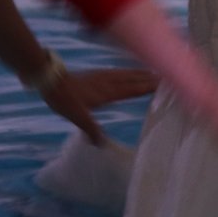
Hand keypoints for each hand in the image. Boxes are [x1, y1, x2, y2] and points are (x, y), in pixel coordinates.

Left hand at [41, 67, 159, 144]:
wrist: (50, 81)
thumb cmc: (64, 100)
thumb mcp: (78, 118)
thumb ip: (91, 130)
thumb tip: (101, 145)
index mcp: (108, 92)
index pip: (133, 89)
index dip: (148, 88)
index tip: (163, 86)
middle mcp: (108, 82)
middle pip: (134, 79)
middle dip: (150, 79)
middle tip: (166, 79)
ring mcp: (103, 75)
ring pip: (127, 73)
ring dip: (141, 73)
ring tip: (154, 74)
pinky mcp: (96, 73)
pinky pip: (118, 71)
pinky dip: (128, 71)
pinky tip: (129, 72)